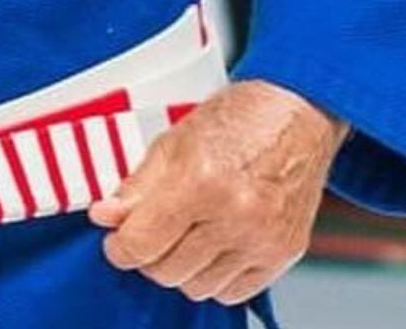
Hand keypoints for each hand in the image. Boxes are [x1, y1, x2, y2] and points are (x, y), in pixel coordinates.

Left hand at [87, 79, 349, 306]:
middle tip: (151, 230)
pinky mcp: (283, 253)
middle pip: (166, 271)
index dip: (119, 246)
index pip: (142, 243)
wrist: (299, 112)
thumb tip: (105, 216)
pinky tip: (212, 245)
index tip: (117, 240)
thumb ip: (138, 185)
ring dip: (181, 268)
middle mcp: (235, 215)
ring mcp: (262, 238)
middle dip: (148, 255)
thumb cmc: (241, 117)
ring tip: (185, 233)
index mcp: (202, 179)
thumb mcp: (176, 139)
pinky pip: (233, 293)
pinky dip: (214, 277)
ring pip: (197, 287)